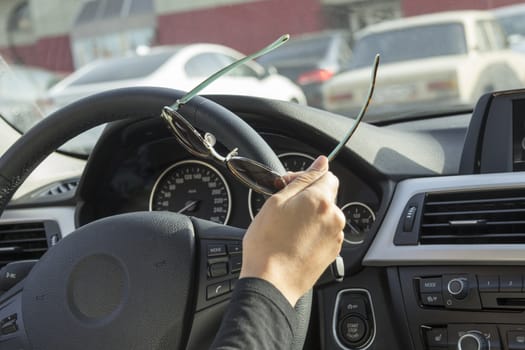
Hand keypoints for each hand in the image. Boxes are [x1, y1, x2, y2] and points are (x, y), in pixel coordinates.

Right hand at [240, 156, 344, 305]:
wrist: (271, 283)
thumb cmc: (267, 245)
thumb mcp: (276, 202)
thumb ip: (302, 179)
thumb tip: (321, 163)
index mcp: (321, 200)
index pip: (326, 175)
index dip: (307, 177)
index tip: (291, 184)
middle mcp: (334, 217)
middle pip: (326, 195)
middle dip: (306, 197)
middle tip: (282, 206)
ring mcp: (335, 236)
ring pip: (324, 215)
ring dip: (308, 215)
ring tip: (285, 228)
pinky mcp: (332, 252)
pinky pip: (324, 233)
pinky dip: (311, 232)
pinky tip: (293, 240)